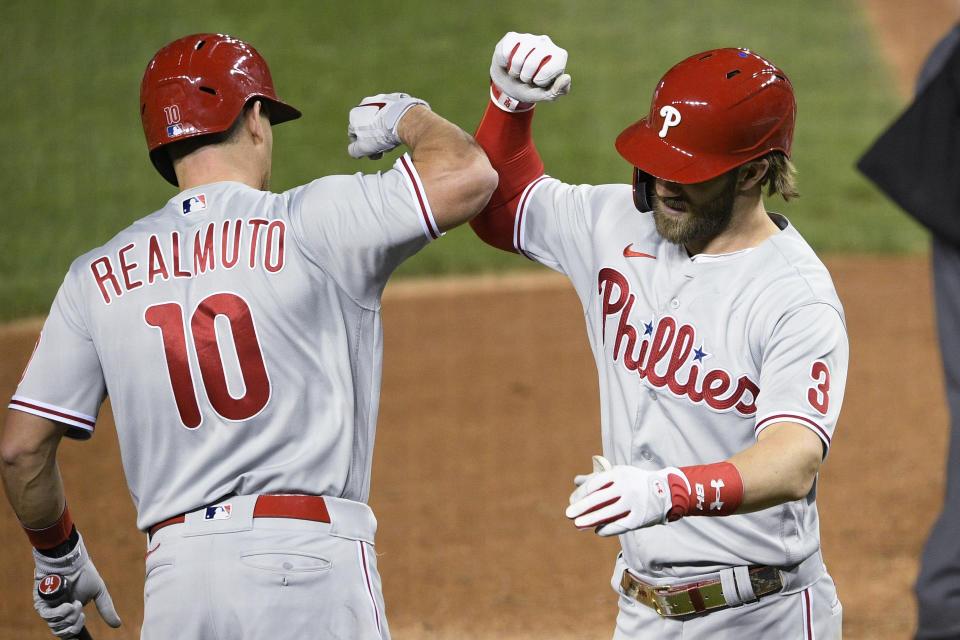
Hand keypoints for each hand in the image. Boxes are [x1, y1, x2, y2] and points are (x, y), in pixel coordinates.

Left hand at [33, 532, 120, 636]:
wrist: (73, 562)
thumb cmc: (84, 574)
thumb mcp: (99, 593)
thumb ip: (106, 609)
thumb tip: (117, 624)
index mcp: (70, 612)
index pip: (68, 632)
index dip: (73, 634)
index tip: (80, 634)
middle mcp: (58, 613)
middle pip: (63, 632)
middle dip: (75, 623)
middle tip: (80, 610)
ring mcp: (49, 609)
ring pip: (56, 627)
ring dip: (70, 616)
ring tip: (74, 603)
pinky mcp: (41, 604)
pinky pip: (49, 617)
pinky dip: (61, 612)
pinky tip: (68, 604)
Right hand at [347, 92, 429, 158]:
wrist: (405, 119)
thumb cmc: (382, 134)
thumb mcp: (364, 148)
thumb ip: (354, 151)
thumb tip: (353, 151)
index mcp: (355, 114)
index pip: (353, 134)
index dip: (362, 146)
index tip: (372, 154)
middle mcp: (366, 103)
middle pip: (368, 126)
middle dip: (375, 139)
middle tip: (385, 148)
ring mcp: (382, 99)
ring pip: (381, 119)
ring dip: (385, 130)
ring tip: (394, 139)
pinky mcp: (397, 98)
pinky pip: (394, 112)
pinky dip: (396, 120)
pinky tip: (402, 128)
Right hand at [489, 32, 570, 111]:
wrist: (509, 83)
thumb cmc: (530, 88)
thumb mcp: (545, 95)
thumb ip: (558, 90)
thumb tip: (567, 77)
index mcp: (559, 56)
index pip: (549, 69)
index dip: (539, 80)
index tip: (537, 82)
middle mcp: (546, 42)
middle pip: (531, 63)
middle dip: (525, 77)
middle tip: (525, 78)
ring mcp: (529, 37)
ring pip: (517, 58)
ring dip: (514, 71)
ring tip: (516, 71)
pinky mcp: (513, 36)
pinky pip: (506, 51)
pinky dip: (503, 62)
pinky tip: (508, 62)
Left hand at [566, 461, 688, 535]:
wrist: (665, 491)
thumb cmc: (635, 481)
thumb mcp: (619, 473)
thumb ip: (598, 477)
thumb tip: (576, 481)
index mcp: (619, 474)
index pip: (595, 484)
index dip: (581, 494)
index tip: (571, 501)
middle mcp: (626, 488)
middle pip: (598, 499)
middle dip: (581, 508)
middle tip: (568, 514)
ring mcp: (633, 503)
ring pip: (607, 514)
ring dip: (590, 521)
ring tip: (578, 524)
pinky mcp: (639, 518)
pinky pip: (619, 525)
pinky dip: (606, 529)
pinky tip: (597, 531)